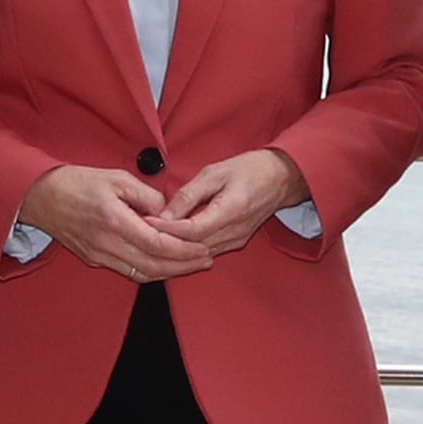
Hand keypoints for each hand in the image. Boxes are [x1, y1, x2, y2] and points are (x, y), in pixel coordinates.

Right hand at [18, 164, 214, 281]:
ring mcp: (99, 255)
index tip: (204, 247)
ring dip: (170, 272)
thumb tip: (169, 212)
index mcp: (115, 222)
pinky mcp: (94, 259)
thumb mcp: (117, 178)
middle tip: (207, 259)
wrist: (40, 197)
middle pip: (154, 266)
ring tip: (192, 264)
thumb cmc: (78, 183)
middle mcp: (107, 244)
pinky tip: (165, 264)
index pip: (158, 245)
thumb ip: (147, 195)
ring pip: (142, 273)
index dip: (184, 250)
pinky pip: (128, 271)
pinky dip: (151, 271)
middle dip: (184, 265)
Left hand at [158, 148, 306, 255]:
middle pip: (193, 247)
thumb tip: (164, 215)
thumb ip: (188, 195)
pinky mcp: (236, 243)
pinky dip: (188, 248)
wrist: (281, 179)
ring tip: (153, 237)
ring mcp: (237, 240)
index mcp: (231, 210)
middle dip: (166, 242)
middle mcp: (235, 231)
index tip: (146, 221)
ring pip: (198, 254)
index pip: (191, 230)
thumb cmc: (249, 169)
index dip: (166, 229)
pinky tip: (172, 241)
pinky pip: (207, 251)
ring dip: (175, 248)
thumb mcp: (215, 172)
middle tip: (142, 232)